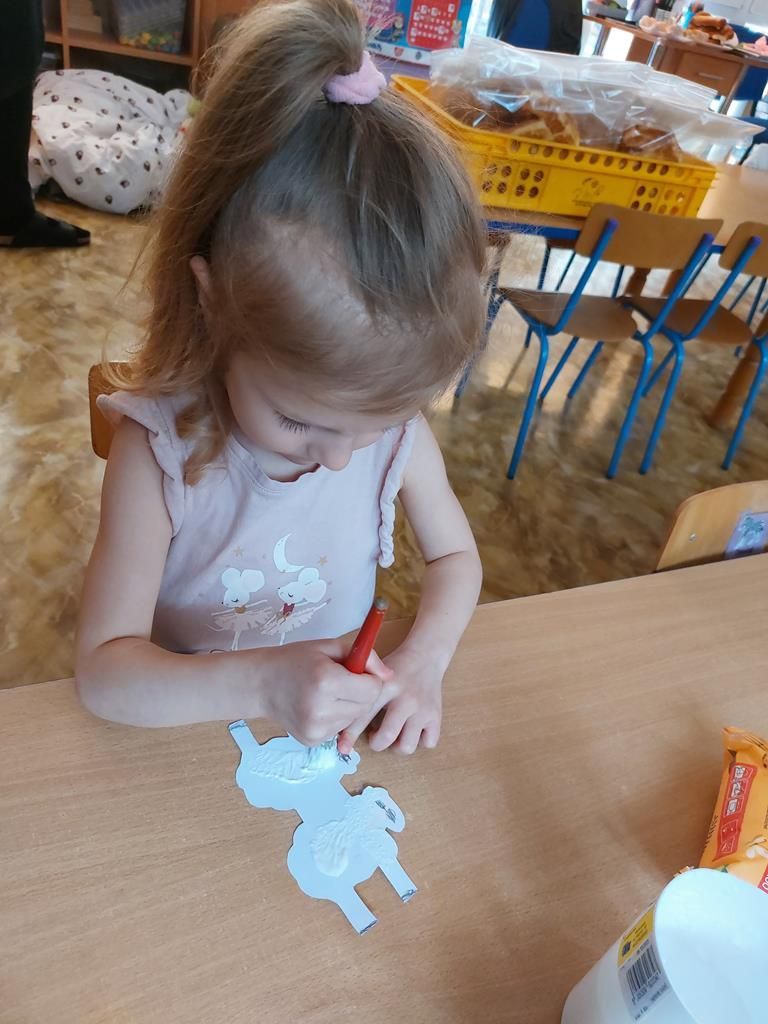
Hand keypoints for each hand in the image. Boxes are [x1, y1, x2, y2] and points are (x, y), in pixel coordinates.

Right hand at [258, 638, 389, 746]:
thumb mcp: (330, 647)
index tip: (356, 672)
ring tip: (327, 694)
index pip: (372, 690)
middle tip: (340, 681)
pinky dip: (335, 718)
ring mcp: (315, 729)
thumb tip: (390, 676)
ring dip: (348, 707)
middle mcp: (321, 709)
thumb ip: (366, 657)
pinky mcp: (312, 740)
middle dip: (360, 693)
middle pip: (365, 706)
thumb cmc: (297, 660)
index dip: (369, 679)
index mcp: (327, 681)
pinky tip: (319, 707)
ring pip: (354, 720)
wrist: (261, 684)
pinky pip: (339, 729)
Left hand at [337, 644, 443, 755]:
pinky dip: (420, 741)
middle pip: (386, 737)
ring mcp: (422, 709)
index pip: (364, 715)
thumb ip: (359, 694)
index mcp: (386, 686)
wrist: (426, 655)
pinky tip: (413, 730)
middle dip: (376, 744)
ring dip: (397, 746)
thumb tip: (341, 723)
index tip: (343, 747)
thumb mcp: (375, 673)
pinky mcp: (436, 715)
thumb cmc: (395, 668)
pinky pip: (428, 743)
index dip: (350, 734)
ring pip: (407, 745)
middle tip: (375, 737)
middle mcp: (405, 699)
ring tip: (394, 734)